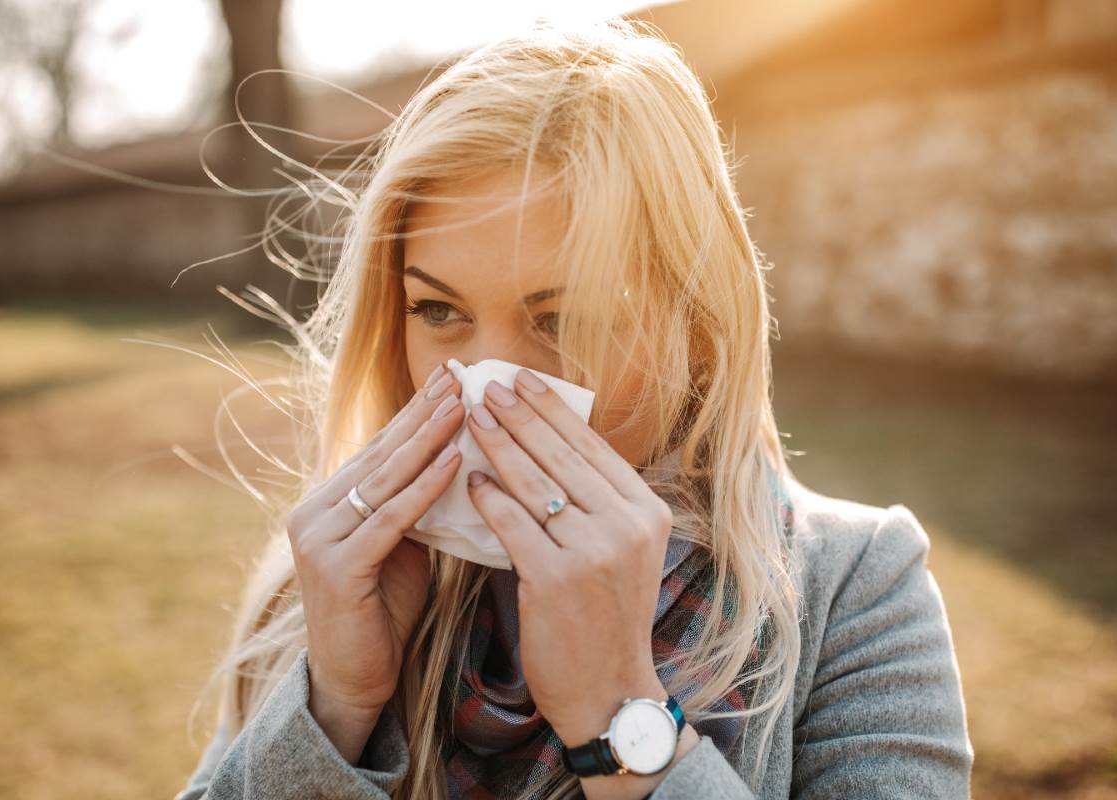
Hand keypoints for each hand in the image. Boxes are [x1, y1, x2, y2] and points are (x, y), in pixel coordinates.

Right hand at [285, 360, 464, 760]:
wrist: (354, 679)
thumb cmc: (383, 613)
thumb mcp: (400, 548)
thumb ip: (411, 507)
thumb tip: (455, 460)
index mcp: (327, 503)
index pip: (378, 448)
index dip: (414, 412)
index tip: (448, 377)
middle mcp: (314, 511)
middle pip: (380, 454)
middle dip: (423, 414)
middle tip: (458, 376)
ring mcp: (319, 538)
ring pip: (385, 479)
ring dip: (428, 440)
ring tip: (462, 406)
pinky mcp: (336, 566)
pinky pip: (390, 519)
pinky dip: (424, 490)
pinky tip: (454, 464)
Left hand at [462, 368, 675, 749]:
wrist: (608, 689)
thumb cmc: (605, 618)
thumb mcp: (622, 553)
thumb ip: (597, 503)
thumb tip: (550, 443)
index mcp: (647, 512)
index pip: (591, 447)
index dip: (552, 409)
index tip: (522, 379)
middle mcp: (626, 525)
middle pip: (561, 456)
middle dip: (519, 415)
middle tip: (487, 385)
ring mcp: (593, 551)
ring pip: (534, 483)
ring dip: (497, 444)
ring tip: (470, 417)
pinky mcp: (556, 577)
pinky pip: (512, 523)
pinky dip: (488, 497)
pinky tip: (470, 479)